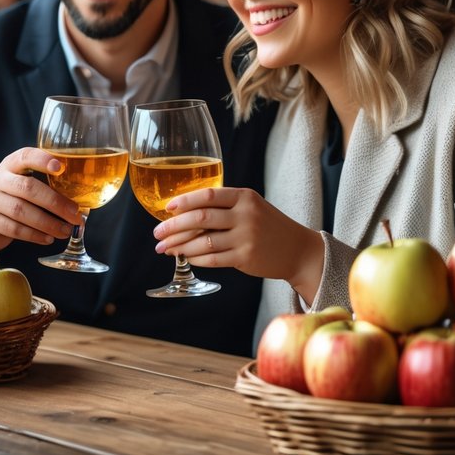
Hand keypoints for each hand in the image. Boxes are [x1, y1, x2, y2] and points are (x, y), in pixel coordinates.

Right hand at [0, 147, 83, 258]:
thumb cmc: (11, 198)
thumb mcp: (21, 184)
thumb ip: (43, 184)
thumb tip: (80, 198)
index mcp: (8, 165)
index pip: (25, 156)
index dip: (42, 160)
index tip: (61, 168)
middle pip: (27, 188)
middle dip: (55, 202)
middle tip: (75, 214)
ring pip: (21, 211)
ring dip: (48, 223)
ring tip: (65, 230)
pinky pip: (15, 229)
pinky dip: (35, 235)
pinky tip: (48, 238)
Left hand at [151, 187, 324, 301]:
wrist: (297, 249)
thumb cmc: (268, 226)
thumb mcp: (251, 206)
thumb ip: (224, 206)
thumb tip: (184, 214)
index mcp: (244, 197)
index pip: (207, 195)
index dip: (183, 202)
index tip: (166, 209)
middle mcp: (245, 215)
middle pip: (200, 218)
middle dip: (173, 227)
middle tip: (157, 233)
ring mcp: (246, 237)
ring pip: (203, 242)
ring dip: (180, 246)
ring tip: (166, 249)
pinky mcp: (246, 257)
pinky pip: (213, 258)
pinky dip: (196, 258)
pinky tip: (187, 257)